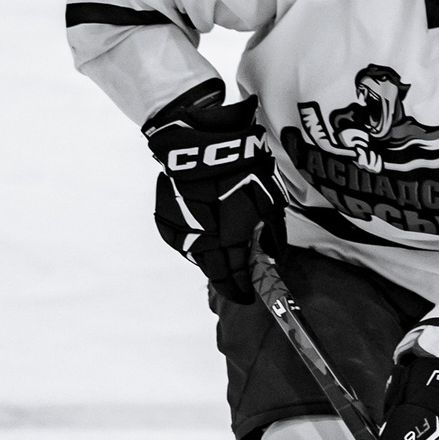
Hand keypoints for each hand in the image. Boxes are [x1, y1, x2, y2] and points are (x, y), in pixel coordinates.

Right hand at [145, 84, 281, 304]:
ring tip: (225, 254)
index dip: (243, 290)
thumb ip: (272, 234)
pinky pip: (184, 240)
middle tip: (238, 282)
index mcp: (229, 240)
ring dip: (212, 260)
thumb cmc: (244, 170)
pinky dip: (198, 242)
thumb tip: (271, 254)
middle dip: (228, 280)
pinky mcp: (166, 220)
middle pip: (214, 273)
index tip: (249, 296)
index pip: (235, 278)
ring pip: (198, 258)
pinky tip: (207, 232)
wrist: (202, 143)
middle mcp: (201, 241)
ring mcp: (180, 231)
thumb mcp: (271, 201)